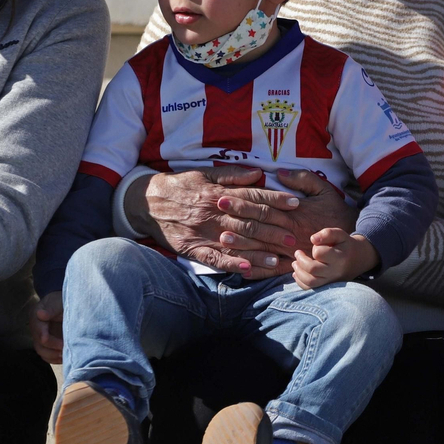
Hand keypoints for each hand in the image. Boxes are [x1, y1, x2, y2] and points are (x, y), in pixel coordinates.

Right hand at [31, 291, 63, 364]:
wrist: (64, 304)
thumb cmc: (61, 300)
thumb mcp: (57, 301)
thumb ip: (51, 308)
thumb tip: (40, 314)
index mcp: (36, 316)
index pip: (37, 328)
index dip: (42, 334)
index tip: (46, 339)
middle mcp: (36, 329)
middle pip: (39, 343)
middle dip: (51, 348)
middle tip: (64, 348)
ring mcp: (41, 338)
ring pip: (42, 352)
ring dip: (53, 355)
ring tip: (65, 355)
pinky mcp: (48, 345)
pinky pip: (48, 356)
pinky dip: (55, 359)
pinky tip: (64, 358)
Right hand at [139, 167, 305, 278]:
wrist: (147, 201)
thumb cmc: (181, 185)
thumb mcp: (205, 173)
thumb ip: (232, 175)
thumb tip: (259, 174)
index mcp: (219, 192)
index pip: (253, 196)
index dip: (276, 200)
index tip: (296, 204)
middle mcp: (214, 212)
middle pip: (250, 222)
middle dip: (274, 229)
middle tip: (294, 237)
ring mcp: (204, 232)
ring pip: (237, 243)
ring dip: (259, 252)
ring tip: (279, 259)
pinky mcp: (193, 248)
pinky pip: (215, 258)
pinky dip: (233, 264)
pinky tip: (248, 270)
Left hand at [219, 169, 355, 277]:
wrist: (352, 244)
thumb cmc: (337, 213)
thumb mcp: (324, 190)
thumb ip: (303, 179)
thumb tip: (281, 172)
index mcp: (294, 212)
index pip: (264, 205)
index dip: (243, 201)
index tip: (224, 197)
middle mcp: (290, 231)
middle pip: (259, 225)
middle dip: (236, 219)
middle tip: (216, 214)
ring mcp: (292, 251)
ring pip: (263, 247)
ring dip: (242, 245)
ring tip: (222, 240)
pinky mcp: (295, 266)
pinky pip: (273, 270)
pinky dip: (257, 271)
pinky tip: (241, 269)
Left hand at [292, 228, 378, 289]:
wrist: (360, 259)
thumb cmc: (345, 245)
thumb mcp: (340, 234)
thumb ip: (327, 233)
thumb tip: (313, 239)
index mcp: (340, 257)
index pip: (319, 253)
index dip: (315, 247)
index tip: (315, 245)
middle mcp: (336, 271)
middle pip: (312, 269)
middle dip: (301, 260)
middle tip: (298, 253)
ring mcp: (331, 281)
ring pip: (310, 282)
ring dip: (298, 272)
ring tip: (295, 263)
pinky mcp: (327, 287)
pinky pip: (310, 289)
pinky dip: (300, 281)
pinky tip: (297, 273)